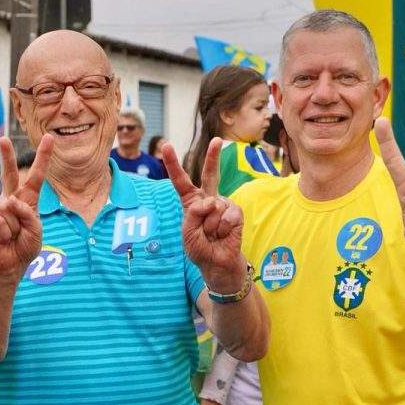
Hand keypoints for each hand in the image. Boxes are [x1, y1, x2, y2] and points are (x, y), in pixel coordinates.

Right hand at [0, 136, 51, 282]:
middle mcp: (11, 198)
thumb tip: (10, 201)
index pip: (37, 175)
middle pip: (10, 173)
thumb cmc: (24, 246)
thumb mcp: (36, 230)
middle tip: (3, 138)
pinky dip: (3, 233)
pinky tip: (1, 238)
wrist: (10, 264)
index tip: (49, 138)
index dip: (43, 157)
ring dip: (14, 228)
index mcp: (28, 198)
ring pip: (9, 209)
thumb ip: (28, 214)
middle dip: (7, 155)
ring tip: (11, 236)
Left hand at [163, 138, 245, 291]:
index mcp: (191, 202)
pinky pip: (229, 213)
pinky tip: (224, 234)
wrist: (217, 264)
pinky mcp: (236, 213)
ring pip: (214, 206)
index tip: (167, 145)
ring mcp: (223, 205)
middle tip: (218, 140)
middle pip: (210, 174)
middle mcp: (208, 200)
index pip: (181, 181)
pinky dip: (224, 227)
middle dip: (214, 157)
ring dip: (211, 226)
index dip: (174, 164)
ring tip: (212, 235)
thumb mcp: (188, 232)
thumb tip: (211, 200)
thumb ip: (194, 214)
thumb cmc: (200, 249)